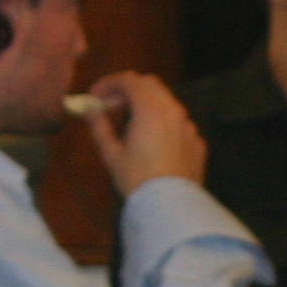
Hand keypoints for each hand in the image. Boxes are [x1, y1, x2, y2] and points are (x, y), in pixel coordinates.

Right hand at [82, 72, 207, 193]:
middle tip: (110, 107)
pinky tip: (152, 142)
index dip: (108, 84)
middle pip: (149, 84)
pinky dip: (161, 122)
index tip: (95, 97)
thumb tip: (90, 110)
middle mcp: (174, 111)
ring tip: (128, 125)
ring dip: (145, 104)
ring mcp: (188, 126)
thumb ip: (99, 127)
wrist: (171, 206)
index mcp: (151, 110)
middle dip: (127, 90)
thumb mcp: (111, 154)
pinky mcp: (196, 142)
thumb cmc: (137, 179)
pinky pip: (177, 123)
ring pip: (166, 102)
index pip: (129, 80)